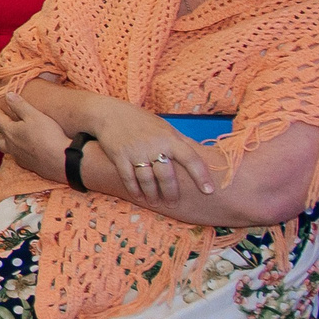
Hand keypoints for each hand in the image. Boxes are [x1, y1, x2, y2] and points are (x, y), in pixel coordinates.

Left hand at [0, 88, 71, 179]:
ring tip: (11, 137)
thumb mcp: (34, 115)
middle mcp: (11, 146)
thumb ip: (20, 105)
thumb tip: (8, 96)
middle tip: (0, 124)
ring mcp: (20, 157)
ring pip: (7, 150)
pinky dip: (18, 151)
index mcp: (10, 132)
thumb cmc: (48, 136)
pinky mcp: (30, 165)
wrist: (62, 160)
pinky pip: (18, 158)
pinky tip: (26, 149)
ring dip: (7, 142)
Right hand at [76, 99, 218, 201]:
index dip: (201, 175)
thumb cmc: (143, 122)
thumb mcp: (165, 128)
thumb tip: (200, 158)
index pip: (190, 158)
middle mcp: (154, 145)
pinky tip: (139, 197)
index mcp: (170, 138)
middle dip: (171, 192)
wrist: (110, 114)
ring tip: (155, 203)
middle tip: (173, 204)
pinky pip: (128, 177)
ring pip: (146, 179)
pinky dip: (134, 190)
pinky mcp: (119, 156)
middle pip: (166, 175)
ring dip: (152, 194)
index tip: (209, 190)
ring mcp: (135, 151)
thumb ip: (179, 143)